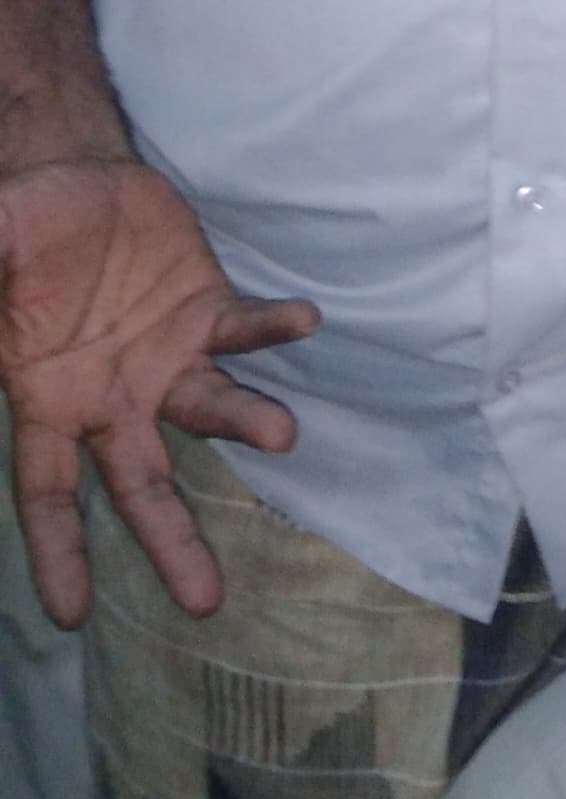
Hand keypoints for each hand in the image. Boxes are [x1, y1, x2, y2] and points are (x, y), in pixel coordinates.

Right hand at [0, 159, 318, 625]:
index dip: (59, 551)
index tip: (72, 616)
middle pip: (142, 484)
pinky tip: (304, 320)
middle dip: (171, 540)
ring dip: (244, 419)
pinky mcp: (206, 310)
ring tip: (283, 434)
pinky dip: (271, 328)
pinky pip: (243, 328)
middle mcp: (113, 398)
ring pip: (208, 407)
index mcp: (49, 404)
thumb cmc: (19, 234)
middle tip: (206, 600)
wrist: (73, 182)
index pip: (48, 496)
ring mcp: (165, 357)